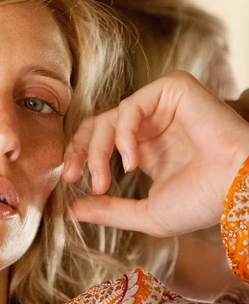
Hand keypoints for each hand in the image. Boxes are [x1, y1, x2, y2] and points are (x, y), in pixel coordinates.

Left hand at [62, 71, 248, 236]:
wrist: (238, 191)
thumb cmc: (202, 203)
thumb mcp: (146, 213)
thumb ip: (108, 210)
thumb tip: (70, 211)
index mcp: (146, 149)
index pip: (100, 141)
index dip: (80, 156)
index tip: (70, 181)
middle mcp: (151, 125)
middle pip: (97, 125)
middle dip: (79, 151)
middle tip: (72, 176)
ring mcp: (162, 106)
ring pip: (109, 117)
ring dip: (98, 151)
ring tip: (104, 180)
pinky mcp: (173, 90)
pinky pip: (131, 106)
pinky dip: (123, 134)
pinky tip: (131, 161)